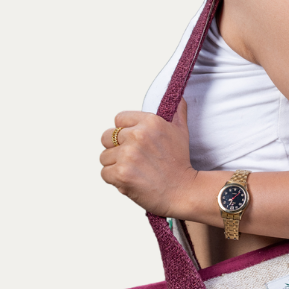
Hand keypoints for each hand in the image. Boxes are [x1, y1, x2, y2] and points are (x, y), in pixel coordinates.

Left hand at [99, 101, 196, 215]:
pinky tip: (131, 180)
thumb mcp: (181, 131)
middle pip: (107, 137)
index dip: (125, 132)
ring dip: (115, 165)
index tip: (135, 143)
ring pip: (104, 157)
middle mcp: (137, 135)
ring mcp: (128, 155)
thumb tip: (178, 96)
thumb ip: (176, 111)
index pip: (119, 119)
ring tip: (134, 171)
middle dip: (116, 148)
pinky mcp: (121, 174)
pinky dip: (115, 180)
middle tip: (133, 159)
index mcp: (150, 121)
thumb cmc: (181, 163)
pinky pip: (105, 173)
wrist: (184, 191)